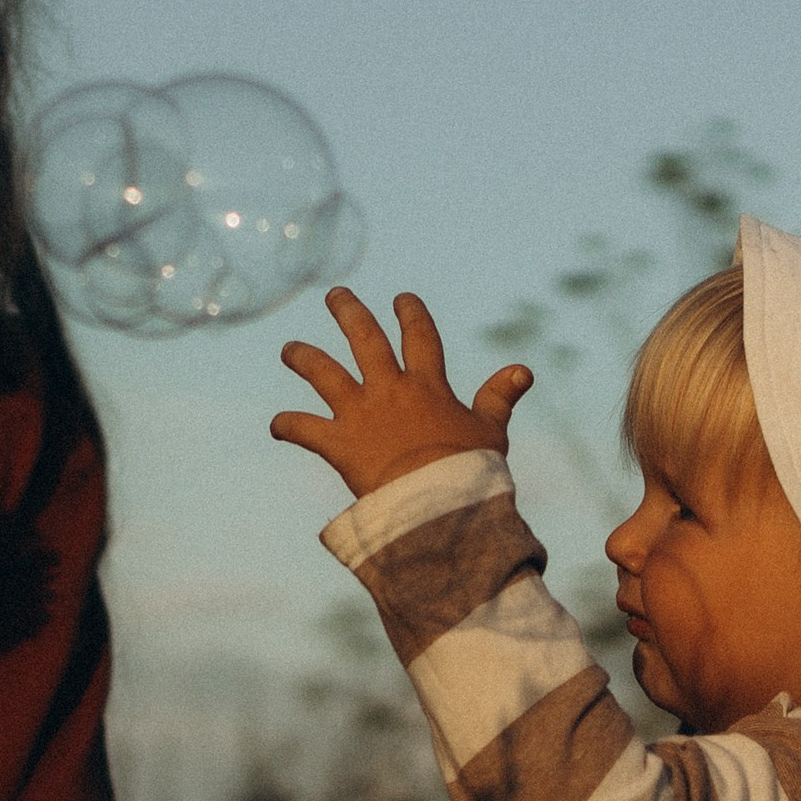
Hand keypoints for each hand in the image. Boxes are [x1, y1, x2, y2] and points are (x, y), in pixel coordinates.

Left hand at [270, 287, 532, 497]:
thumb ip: (500, 397)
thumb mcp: (491, 432)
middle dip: (349, 312)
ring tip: (289, 350)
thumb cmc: (470, 472)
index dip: (410, 314)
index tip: (402, 299)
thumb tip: (523, 370)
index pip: (419, 336)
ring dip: (303, 358)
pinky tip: (277, 425)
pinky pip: (304, 429)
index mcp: (427, 385)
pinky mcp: (338, 443)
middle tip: (335, 296)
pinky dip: (287, 426)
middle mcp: (389, 390)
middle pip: (364, 338)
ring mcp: (360, 414)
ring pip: (323, 372)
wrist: (438, 504)